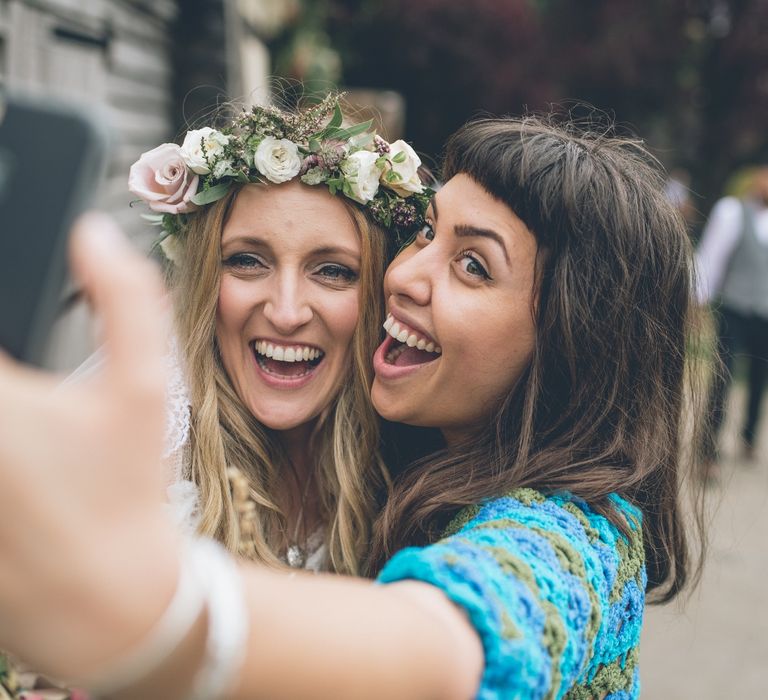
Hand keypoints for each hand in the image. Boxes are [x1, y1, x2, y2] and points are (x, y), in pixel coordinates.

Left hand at [0, 214, 179, 680]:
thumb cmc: (126, 493)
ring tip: (26, 442)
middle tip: (29, 407)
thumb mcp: (147, 388)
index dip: (6, 334)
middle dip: (11, 385)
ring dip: (6, 427)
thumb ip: (127, 299)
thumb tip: (96, 234)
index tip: (21, 354)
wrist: (106, 600)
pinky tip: (21, 468)